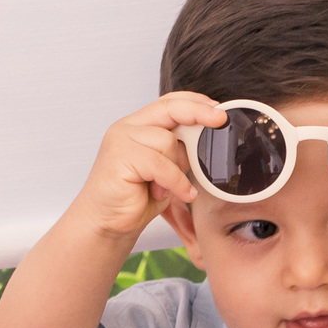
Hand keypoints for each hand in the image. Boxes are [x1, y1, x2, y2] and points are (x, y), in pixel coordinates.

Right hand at [74, 91, 226, 238]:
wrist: (107, 224)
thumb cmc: (133, 200)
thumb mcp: (165, 170)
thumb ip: (178, 151)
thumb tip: (204, 139)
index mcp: (137, 127)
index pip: (168, 103)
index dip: (194, 102)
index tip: (217, 110)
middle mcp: (126, 128)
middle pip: (169, 109)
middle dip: (198, 113)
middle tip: (220, 120)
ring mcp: (120, 140)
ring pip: (166, 141)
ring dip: (176, 169)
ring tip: (164, 189)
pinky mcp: (119, 157)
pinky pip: (160, 164)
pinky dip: (174, 181)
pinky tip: (174, 194)